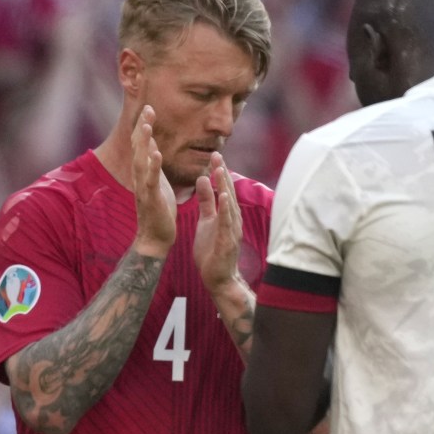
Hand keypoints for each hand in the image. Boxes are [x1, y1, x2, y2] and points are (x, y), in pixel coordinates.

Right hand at [132, 105, 176, 255]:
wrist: (155, 237)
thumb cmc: (158, 210)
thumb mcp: (157, 181)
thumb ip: (152, 162)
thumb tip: (151, 142)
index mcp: (144, 172)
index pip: (142, 144)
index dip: (144, 126)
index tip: (149, 108)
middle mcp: (140, 177)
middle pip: (138, 148)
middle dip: (142, 128)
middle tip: (148, 108)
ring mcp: (144, 188)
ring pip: (141, 161)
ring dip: (143, 144)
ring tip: (146, 126)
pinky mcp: (151, 199)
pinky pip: (150, 181)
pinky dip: (152, 167)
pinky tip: (156, 154)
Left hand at [193, 152, 243, 291]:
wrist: (217, 278)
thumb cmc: (212, 250)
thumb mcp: (206, 221)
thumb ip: (206, 201)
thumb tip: (201, 179)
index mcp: (226, 214)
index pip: (223, 189)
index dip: (219, 172)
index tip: (214, 155)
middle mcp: (232, 220)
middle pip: (228, 192)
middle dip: (223, 174)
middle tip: (217, 154)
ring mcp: (232, 231)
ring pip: (229, 205)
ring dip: (225, 187)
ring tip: (220, 170)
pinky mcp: (228, 242)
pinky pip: (227, 223)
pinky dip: (226, 209)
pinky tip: (224, 197)